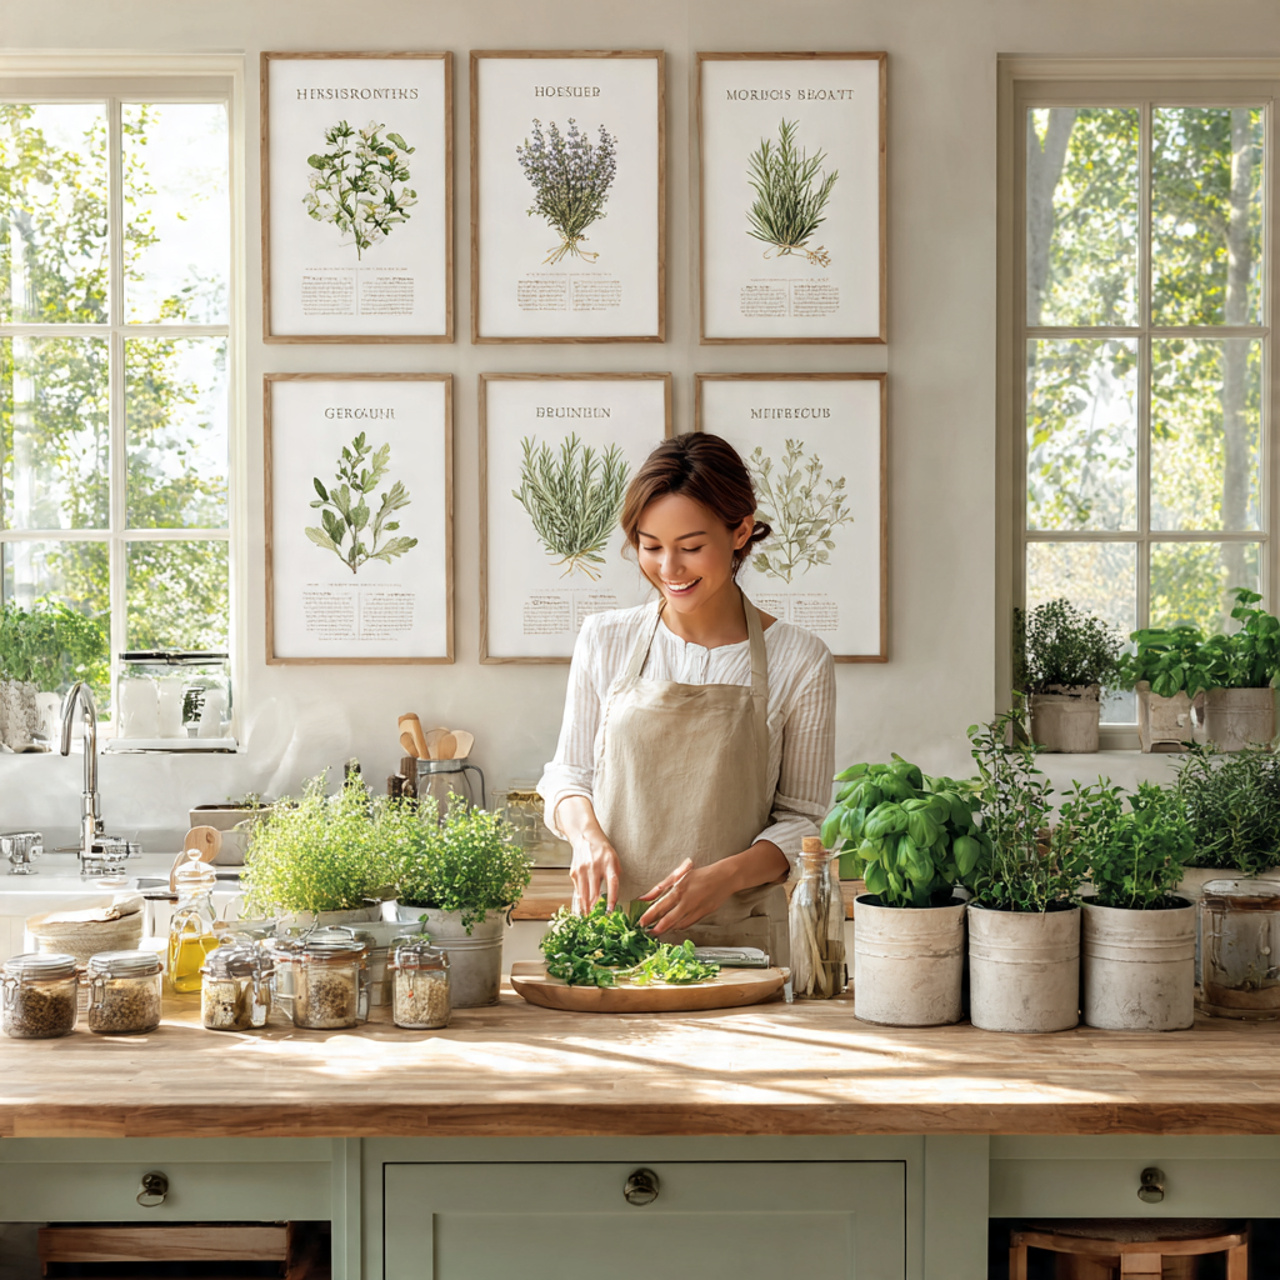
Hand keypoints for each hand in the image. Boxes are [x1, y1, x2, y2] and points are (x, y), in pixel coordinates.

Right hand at [554, 795, 622, 913]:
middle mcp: (594, 867)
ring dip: (586, 909)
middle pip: (594, 893)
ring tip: (589, 920)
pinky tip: (583, 909)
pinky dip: (580, 901)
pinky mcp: (573, 873)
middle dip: (596, 910)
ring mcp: (582, 870)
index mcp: (608, 864)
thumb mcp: (614, 860)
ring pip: (583, 895)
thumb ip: (615, 877)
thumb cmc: (603, 852)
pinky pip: (578, 891)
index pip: (612, 884)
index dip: (612, 899)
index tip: (610, 912)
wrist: (585, 837)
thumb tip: (613, 898)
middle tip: (598, 922)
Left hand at [637, 859, 736, 935]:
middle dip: (656, 928)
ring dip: (667, 928)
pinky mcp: (703, 914)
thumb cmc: (700, 874)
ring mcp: (695, 909)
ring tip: (658, 930)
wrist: (724, 877)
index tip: (641, 922)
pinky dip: (679, 926)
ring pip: (677, 924)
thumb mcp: (678, 875)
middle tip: (648, 932)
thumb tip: (644, 897)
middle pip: (667, 919)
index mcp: (679, 890)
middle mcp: (686, 902)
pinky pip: (688, 924)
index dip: (649, 916)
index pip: (659, 907)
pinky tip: (674, 926)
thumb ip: (660, 887)